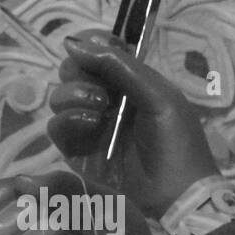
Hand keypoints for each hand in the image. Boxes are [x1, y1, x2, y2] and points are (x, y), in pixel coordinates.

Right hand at [50, 30, 218, 218]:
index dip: (90, 45)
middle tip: (102, 93)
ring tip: (100, 111)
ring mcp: (91, 125)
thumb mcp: (158, 96)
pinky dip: (68, 122)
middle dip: (80, 73)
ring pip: (60, 97)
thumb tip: (74, 43)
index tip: (95, 49)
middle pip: (72, 71)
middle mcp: (107, 99)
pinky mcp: (79, 150)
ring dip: (74, 97)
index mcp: (130, 81)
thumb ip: (120, 66)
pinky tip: (91, 126)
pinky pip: (56, 127)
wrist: (178, 192)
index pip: (96, 51)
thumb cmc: (177, 141)